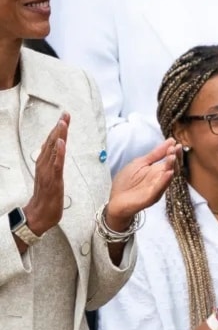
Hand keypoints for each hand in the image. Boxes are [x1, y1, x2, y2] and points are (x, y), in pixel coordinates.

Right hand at [23, 112, 68, 235]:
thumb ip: (54, 167)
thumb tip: (58, 156)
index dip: (58, 131)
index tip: (64, 118)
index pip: (52, 144)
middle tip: (65, 115)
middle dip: (59, 128)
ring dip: (58, 136)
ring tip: (63, 123)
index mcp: (44, 164)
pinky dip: (58, 153)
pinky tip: (61, 143)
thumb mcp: (52, 179)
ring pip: (53, 151)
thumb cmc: (47, 198)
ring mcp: (47, 172)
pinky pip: (56, 164)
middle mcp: (44, 165)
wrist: (40, 215)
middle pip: (51, 143)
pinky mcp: (53, 180)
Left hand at [105, 139, 178, 230]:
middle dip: (174, 158)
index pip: (170, 161)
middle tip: (174, 149)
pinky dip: (164, 181)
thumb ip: (155, 154)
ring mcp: (156, 189)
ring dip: (171, 168)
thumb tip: (170, 141)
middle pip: (172, 168)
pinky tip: (168, 173)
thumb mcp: (141, 163)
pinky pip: (159, 189)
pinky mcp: (150, 197)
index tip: (176, 144)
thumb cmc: (127, 182)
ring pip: (167, 178)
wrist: (116, 200)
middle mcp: (160, 180)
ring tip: (172, 157)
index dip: (174, 153)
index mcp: (158, 171)